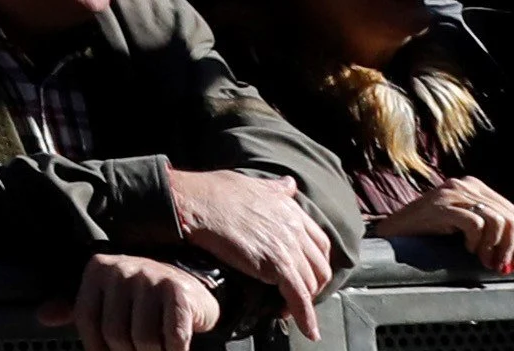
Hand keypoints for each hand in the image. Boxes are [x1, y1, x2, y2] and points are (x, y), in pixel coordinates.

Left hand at [40, 251, 219, 350]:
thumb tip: (43, 316)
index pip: (86, 319)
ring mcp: (152, 278)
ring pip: (142, 339)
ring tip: (155, 347)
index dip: (95, 346)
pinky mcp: (179, 293)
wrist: (190, 286)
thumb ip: (75, 308)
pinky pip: (172, 338)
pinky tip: (174, 347)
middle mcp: (122, 268)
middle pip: (114, 333)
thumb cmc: (141, 298)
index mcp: (98, 269)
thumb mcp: (106, 298)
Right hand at [163, 164, 337, 319]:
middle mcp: (294, 227)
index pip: (319, 242)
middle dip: (313, 284)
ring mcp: (287, 246)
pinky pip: (299, 297)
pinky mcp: (277, 265)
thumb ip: (274, 189)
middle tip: (298, 295)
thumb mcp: (251, 183)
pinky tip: (307, 329)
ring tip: (290, 311)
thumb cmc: (213, 191)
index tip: (306, 272)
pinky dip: (306, 316)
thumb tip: (289, 184)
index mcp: (290, 209)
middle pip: (320, 265)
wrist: (194, 202)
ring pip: (311, 283)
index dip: (316, 261)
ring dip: (305, 302)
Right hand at [373, 178, 513, 277]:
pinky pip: (476, 225)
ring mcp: (451, 193)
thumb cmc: (431, 235)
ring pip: (497, 222)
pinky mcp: (441, 206)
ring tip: (483, 260)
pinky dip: (476, 243)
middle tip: (500, 268)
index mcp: (474, 186)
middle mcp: (464, 184)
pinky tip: (466, 249)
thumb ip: (503, 220)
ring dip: (494, 249)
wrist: (394, 238)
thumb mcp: (472, 228)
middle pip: (510, 218)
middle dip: (510, 249)